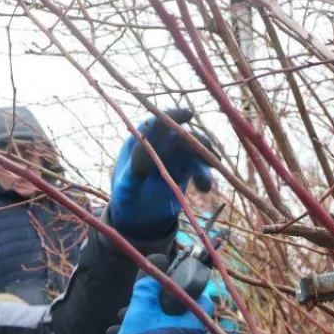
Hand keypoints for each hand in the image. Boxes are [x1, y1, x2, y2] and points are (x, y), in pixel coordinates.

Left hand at [108, 108, 214, 239]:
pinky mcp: (185, 169)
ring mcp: (174, 155)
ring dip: (205, 160)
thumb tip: (143, 159)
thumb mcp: (126, 187)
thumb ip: (133, 172)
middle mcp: (160, 144)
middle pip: (182, 135)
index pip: (157, 122)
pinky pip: (199, 167)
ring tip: (206, 182)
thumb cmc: (126, 199)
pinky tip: (205, 188)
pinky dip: (205, 175)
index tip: (188, 115)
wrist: (138, 218)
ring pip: (195, 150)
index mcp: (141, 141)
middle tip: (208, 156)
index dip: (173, 116)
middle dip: (197, 143)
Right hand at [109, 277, 212, 333]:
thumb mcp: (140, 311)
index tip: (170, 291)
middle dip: (161, 313)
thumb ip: (148, 287)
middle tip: (140, 312)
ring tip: (126, 330)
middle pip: (185, 321)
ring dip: (153, 331)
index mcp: (195, 327)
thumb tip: (156, 263)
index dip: (188, 292)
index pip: (203, 302)